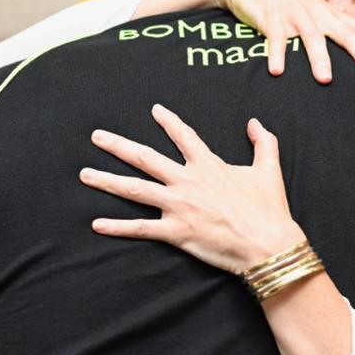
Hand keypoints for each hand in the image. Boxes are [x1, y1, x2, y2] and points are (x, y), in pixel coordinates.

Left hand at [79, 104, 306, 273]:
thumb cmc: (269, 209)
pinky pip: (140, 229)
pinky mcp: (176, 231)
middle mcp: (188, 181)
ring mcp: (179, 206)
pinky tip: (97, 224)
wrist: (268, 243)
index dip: (169, 122)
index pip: (184, 136)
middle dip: (118, 145)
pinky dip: (117, 227)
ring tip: (85, 174)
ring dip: (107, 180)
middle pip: (146, 158)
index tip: (155, 111)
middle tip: (97, 136)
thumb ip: (263, 143)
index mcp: (209, 166)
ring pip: (135, 189)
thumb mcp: (269, 170)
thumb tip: (256, 123)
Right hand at [215, 0, 354, 80]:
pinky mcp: (271, 18)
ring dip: (319, 58)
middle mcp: (319, 15)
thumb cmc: (288, 2)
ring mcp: (296, 15)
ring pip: (312, 38)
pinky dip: (276, 54)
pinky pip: (275, 38)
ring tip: (326, 80)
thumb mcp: (317, 14)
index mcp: (332, 16)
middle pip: (347, 35)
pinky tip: (276, 71)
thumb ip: (335, 30)